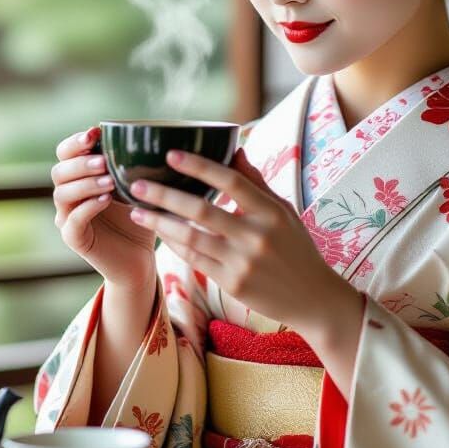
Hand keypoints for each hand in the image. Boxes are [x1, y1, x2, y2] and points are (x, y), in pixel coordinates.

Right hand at [52, 127, 156, 289]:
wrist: (140, 258)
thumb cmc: (140, 216)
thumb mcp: (140, 185)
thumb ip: (135, 163)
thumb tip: (148, 134)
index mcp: (80, 177)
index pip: (65, 153)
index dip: (76, 142)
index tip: (96, 133)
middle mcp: (69, 196)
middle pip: (59, 172)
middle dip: (80, 163)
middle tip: (104, 162)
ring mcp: (68, 218)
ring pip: (62, 194)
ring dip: (85, 184)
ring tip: (110, 181)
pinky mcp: (74, 239)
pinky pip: (72, 221)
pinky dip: (88, 207)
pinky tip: (106, 200)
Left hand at [126, 147, 353, 336]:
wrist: (312, 298)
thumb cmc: (296, 247)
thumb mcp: (283, 211)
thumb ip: (256, 182)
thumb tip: (235, 149)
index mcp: (271, 212)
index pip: (231, 181)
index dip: (200, 166)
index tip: (171, 154)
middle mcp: (256, 236)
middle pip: (201, 210)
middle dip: (164, 196)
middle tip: (137, 184)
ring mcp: (242, 262)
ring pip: (190, 238)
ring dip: (159, 223)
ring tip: (137, 211)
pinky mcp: (231, 284)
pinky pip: (194, 260)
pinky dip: (174, 244)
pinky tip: (159, 233)